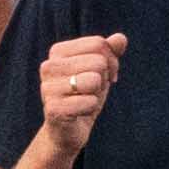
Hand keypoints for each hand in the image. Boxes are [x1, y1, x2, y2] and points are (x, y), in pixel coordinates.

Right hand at [31, 30, 119, 150]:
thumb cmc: (85, 95)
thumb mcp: (101, 71)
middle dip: (105, 78)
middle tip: (94, 90)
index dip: (111, 60)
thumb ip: (110, 52)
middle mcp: (49, 66)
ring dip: (97, 93)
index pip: (98, 44)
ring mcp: (48, 87)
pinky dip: (91, 108)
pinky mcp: (53, 108)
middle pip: (99, 61)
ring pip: (94, 80)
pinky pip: (90, 102)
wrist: (67, 130)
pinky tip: (80, 112)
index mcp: (58, 51)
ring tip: (85, 99)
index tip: (105, 75)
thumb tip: (121, 38)